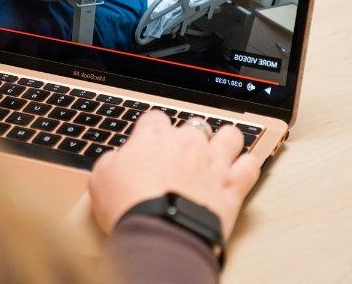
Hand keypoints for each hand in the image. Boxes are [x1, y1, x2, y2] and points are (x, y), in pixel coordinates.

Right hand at [89, 111, 259, 239]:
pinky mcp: (232, 186)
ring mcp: (213, 162)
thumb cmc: (129, 205)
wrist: (159, 234)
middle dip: (188, 137)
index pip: (155, 117)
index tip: (149, 140)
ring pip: (229, 136)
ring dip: (225, 141)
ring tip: (219, 150)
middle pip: (193, 125)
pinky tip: (241, 169)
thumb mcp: (101, 177)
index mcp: (154, 136)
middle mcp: (187, 142)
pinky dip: (248, 166)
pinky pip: (250, 166)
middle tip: (181, 154)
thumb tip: (117, 159)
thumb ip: (112, 160)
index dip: (151, 129)